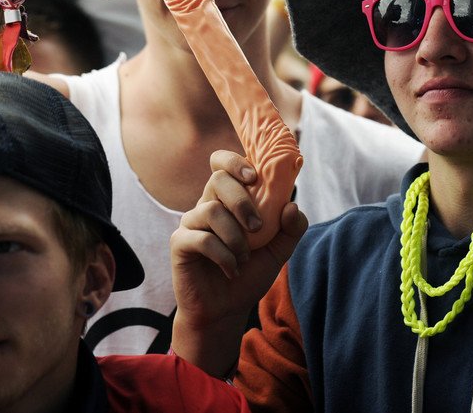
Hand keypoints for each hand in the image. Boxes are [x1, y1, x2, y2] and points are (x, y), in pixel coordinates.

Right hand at [170, 150, 306, 327]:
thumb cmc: (250, 275)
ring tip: (244, 258)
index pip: (222, 164)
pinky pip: (202, 239)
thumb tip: (291, 206)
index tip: (255, 177)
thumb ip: (291, 229)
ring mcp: (191, 223)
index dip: (235, 162)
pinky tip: (232, 270)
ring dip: (235, 236)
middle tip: (257, 228)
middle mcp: (207, 205)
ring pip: (211, 211)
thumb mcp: (279, 252)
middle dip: (242, 201)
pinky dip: (224, 256)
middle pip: (217, 179)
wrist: (227, 310)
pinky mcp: (180, 244)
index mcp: (228, 200)